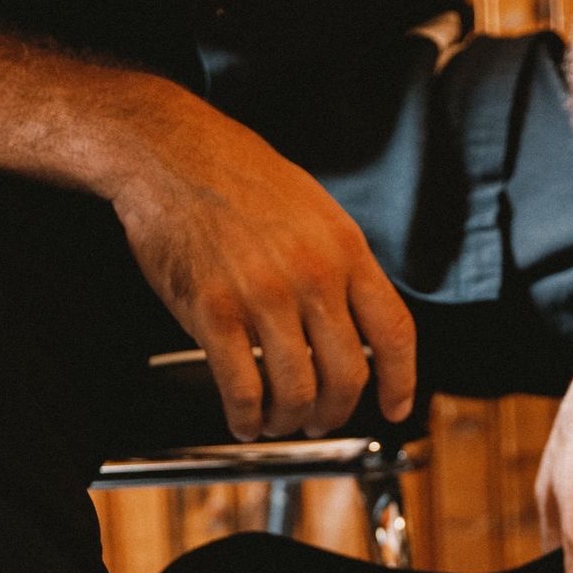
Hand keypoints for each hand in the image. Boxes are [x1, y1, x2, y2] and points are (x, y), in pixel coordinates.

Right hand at [111, 92, 415, 441]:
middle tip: (321, 419)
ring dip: (290, 420)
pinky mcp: (213, 311)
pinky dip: (248, 417)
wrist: (171, 151)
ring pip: (297, 391)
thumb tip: (358, 324)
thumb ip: (342, 266)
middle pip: (347, 375)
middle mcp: (312, 276)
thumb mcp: (315, 210)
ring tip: (279, 420)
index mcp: (345, 251)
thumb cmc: (239, 177)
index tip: (395, 407)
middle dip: (335, 412)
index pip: (394, 332)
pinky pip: (243, 388)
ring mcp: (263, 295)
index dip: (401, 382)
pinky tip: (245, 419)